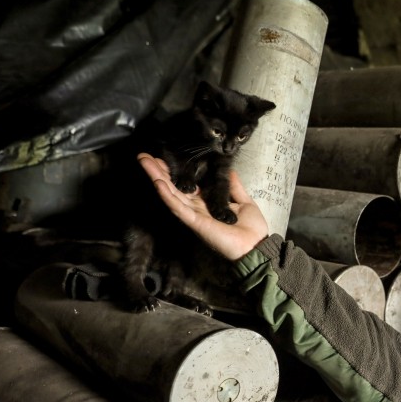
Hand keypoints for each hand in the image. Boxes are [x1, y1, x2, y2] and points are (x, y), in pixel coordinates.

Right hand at [138, 153, 268, 260]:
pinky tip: (157, 183)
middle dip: (158, 171)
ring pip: (171, 194)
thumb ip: (233, 186)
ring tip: (144, 162)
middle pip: (173, 187)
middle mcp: (196, 207)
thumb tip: (228, 169)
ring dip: (157, 178)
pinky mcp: (195, 222)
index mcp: (206, 202)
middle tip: (144, 155)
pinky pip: (179, 208)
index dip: (176, 171)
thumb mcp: (244, 201)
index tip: (166, 156)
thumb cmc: (251, 227)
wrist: (256, 246)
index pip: (186, 183)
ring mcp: (193, 215)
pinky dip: (167, 196)